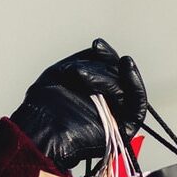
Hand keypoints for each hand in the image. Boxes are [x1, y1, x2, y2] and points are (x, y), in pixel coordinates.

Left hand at [10, 38, 145, 171]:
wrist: (39, 131)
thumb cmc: (44, 105)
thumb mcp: (61, 73)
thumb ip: (84, 60)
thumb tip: (101, 48)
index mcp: (93, 92)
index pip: (109, 70)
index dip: (105, 56)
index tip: (97, 45)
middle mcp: (107, 103)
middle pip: (118, 77)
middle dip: (102, 68)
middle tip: (78, 71)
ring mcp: (117, 115)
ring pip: (126, 88)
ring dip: (109, 76)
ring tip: (81, 76)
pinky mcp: (125, 129)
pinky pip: (138, 105)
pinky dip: (135, 85)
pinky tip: (126, 68)